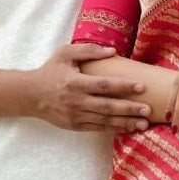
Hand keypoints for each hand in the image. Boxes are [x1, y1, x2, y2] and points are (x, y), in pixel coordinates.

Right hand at [26, 44, 150, 130]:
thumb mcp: (65, 54)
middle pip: (108, 107)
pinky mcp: (75, 126)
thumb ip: (88, 50)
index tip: (141, 87)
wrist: (30, 95)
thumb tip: (113, 51)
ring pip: (105, 121)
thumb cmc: (51, 71)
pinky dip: (113, 129)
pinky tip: (127, 128)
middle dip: (129, 109)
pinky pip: (97, 128)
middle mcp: (76, 101)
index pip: (104, 86)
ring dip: (125, 123)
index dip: (124, 87)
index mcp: (75, 83)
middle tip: (148, 110)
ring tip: (143, 124)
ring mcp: (75, 116)